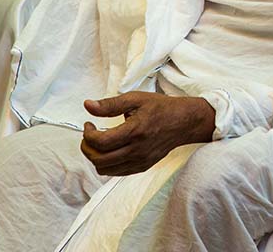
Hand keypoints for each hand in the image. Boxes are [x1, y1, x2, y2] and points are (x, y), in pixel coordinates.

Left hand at [80, 92, 215, 175]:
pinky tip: (112, 150)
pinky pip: (116, 172)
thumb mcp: (136, 99)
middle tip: (89, 136)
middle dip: (87, 148)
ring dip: (96, 157)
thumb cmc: (162, 108)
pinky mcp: (143, 166)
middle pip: (99, 160)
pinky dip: (108, 164)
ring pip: (105, 169)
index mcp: (135, 131)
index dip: (87, 135)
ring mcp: (140, 161)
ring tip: (99, 144)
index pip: (100, 142)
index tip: (89, 125)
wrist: (185, 122)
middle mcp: (137, 150)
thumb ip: (110, 104)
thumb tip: (88, 106)